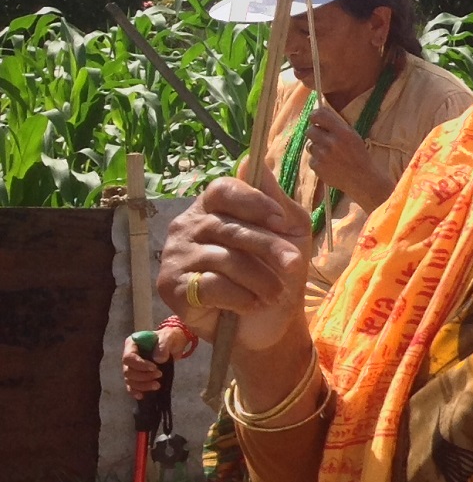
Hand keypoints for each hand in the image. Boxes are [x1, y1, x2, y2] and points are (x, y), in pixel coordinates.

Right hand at [121, 335, 165, 397]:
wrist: (174, 344)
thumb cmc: (169, 338)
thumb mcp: (168, 337)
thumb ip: (163, 346)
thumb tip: (158, 359)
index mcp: (132, 344)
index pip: (129, 357)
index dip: (140, 365)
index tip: (154, 368)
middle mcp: (129, 356)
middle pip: (128, 371)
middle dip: (143, 376)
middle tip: (159, 375)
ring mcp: (132, 367)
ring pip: (130, 380)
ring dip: (142, 385)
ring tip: (157, 385)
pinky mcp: (137, 376)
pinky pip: (132, 386)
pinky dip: (136, 391)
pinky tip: (142, 396)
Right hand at [157, 173, 312, 353]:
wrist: (271, 321)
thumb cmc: (279, 271)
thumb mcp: (290, 232)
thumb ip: (275, 198)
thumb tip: (252, 159)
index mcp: (214, 206)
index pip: (224, 189)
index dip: (254, 203)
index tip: (281, 221)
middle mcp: (188, 225)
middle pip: (230, 227)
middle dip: (269, 248)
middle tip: (292, 266)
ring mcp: (176, 254)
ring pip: (224, 259)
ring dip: (260, 279)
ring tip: (275, 292)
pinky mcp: (171, 285)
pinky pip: (210, 285)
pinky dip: (241, 297)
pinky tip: (251, 303)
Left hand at [304, 103, 395, 211]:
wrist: (362, 180)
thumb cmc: (359, 156)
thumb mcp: (353, 136)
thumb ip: (337, 125)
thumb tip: (319, 113)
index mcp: (342, 132)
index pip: (319, 115)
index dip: (314, 115)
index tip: (315, 119)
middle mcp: (331, 142)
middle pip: (310, 130)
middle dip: (315, 133)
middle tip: (324, 139)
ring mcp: (322, 155)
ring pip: (310, 145)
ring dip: (317, 148)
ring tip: (330, 155)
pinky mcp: (317, 167)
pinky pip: (311, 159)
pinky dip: (318, 161)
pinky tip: (330, 165)